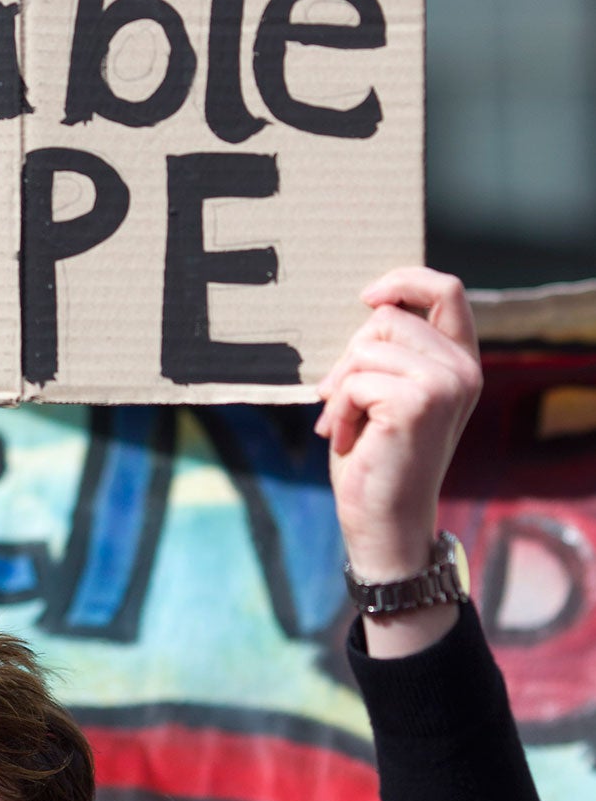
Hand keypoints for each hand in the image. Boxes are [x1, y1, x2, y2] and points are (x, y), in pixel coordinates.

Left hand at [316, 268, 480, 654]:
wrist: (384, 521)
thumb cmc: (376, 455)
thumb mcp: (385, 390)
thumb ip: (389, 349)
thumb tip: (370, 303)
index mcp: (460, 361)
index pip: (447, 289)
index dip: (404, 279)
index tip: (367, 297)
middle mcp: (463, 370)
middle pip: (389, 316)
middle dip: (350, 355)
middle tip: (338, 398)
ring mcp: (446, 385)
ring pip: (366, 347)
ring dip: (340, 387)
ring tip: (344, 423)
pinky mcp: (419, 402)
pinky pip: (355, 379)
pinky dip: (338, 409)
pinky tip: (344, 438)